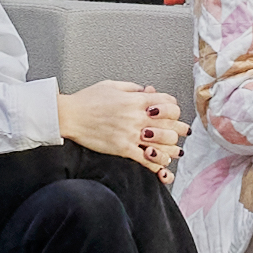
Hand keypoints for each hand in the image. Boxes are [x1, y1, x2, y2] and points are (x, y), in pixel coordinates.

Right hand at [59, 79, 179, 170]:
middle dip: (180, 129)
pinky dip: (157, 165)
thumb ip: (133, 88)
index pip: (169, 104)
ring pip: (163, 144)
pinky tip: (161, 166)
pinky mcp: (122, 148)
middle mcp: (137, 117)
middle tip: (183, 133)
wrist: (69, 115)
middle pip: (171, 124)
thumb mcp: (112, 85)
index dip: (174, 109)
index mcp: (136, 100)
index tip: (174, 114)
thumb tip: (147, 90)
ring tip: (175, 151)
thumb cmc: (87, 100)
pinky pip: (146, 160)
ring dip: (171, 149)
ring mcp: (130, 134)